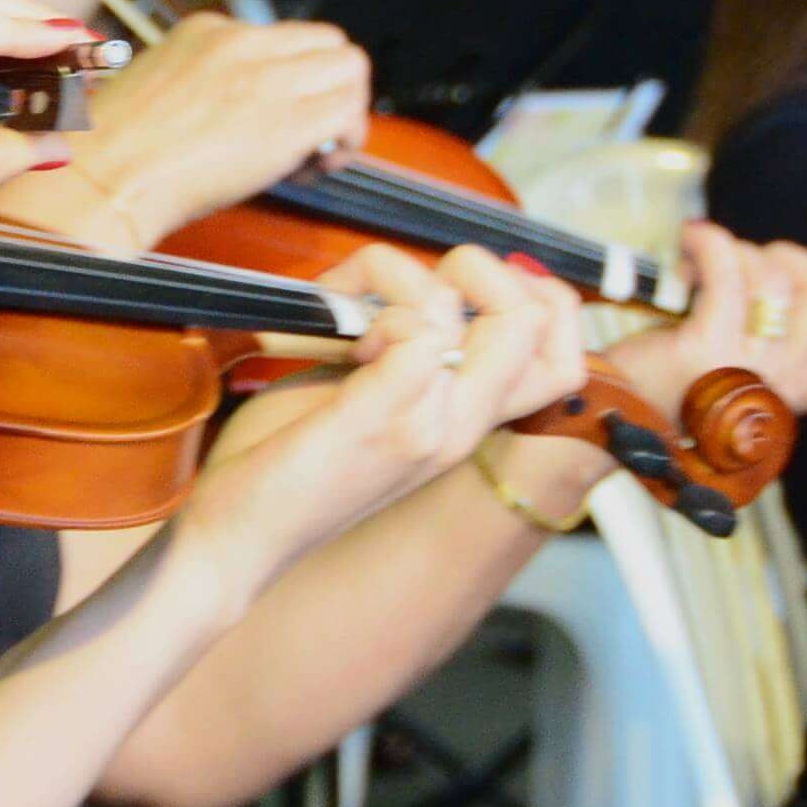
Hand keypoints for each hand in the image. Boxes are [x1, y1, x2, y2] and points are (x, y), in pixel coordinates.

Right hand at [70, 12, 371, 243]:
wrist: (103, 178)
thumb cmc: (112, 153)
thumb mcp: (155, 90)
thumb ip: (203, 87)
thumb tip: (238, 113)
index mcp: (207, 30)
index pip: (282, 38)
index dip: (291, 79)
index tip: (275, 116)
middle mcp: (243, 42)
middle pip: (327, 42)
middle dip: (329, 86)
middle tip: (312, 134)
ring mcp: (268, 77)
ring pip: (351, 66)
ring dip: (346, 109)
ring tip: (316, 153)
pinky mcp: (288, 120)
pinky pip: (350, 112)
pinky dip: (348, 138)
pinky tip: (315, 168)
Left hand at [197, 246, 593, 580]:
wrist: (241, 538)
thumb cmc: (295, 464)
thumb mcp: (376, 402)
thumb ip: (413, 355)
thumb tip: (430, 285)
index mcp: (468, 425)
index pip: (565, 355)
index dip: (534, 298)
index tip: (460, 287)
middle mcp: (462, 428)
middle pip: (538, 322)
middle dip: (481, 268)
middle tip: (411, 285)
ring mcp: (425, 428)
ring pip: (469, 312)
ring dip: (404, 279)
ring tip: (356, 308)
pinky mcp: (375, 423)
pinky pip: (417, 333)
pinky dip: (374, 305)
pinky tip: (338, 334)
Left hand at [601, 224, 806, 414]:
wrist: (612, 414)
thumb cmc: (677, 376)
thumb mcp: (748, 360)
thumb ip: (787, 333)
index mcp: (803, 388)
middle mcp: (785, 384)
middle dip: (792, 257)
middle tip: (752, 265)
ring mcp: (748, 369)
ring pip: (778, 278)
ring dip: (739, 253)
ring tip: (703, 268)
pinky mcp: (704, 351)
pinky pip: (727, 271)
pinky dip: (708, 243)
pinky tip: (690, 242)